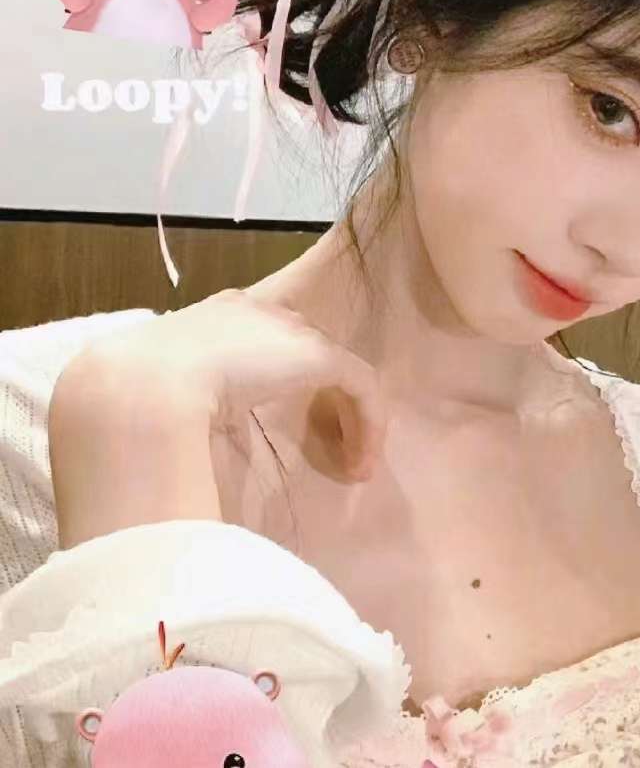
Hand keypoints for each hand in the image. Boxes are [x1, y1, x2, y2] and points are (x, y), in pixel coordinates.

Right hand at [82, 287, 385, 480]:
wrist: (139, 386)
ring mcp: (287, 330)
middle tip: (324, 440)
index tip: (275, 418)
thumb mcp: (158, 396)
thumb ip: (180, 406)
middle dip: (320, 392)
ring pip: (337, 368)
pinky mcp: (316, 354)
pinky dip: (368, 424)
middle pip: (304, 346)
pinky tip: (359, 465)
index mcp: (213, 318)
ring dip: (351, 417)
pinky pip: (359, 385)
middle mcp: (255, 312)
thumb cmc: (133, 398)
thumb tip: (180, 443)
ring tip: (352, 464)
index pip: (261, 337)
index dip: (276, 375)